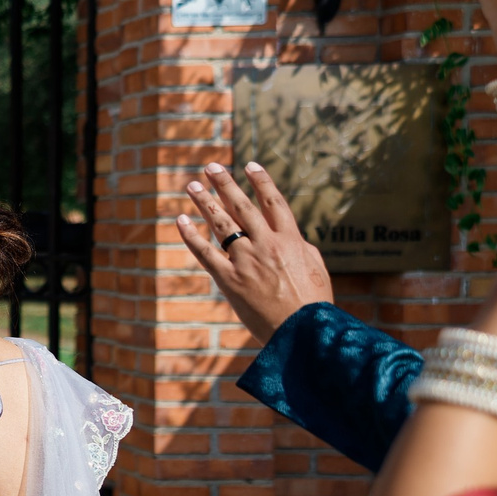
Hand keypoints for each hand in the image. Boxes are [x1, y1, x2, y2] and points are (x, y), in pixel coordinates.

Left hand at [173, 160, 332, 342]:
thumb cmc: (313, 303)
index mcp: (291, 240)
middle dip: (225, 184)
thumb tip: (290, 235)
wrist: (302, 331)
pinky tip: (180, 220)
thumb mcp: (315, 268)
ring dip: (205, 202)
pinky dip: (190, 235)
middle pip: (243, 206)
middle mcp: (266, 244)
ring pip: (221, 224)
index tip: (250, 164)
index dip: (261, 181)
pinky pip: (204, 252)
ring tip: (192, 186)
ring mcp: (246, 260)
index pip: (274, 202)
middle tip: (211, 167)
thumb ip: (299, 247)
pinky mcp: (228, 279)